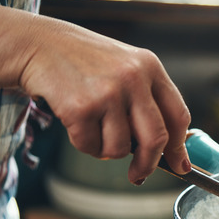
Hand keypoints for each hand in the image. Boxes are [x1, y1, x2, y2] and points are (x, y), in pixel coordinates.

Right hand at [18, 16, 191, 184]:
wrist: (39, 44)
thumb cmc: (85, 62)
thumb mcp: (126, 67)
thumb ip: (147, 101)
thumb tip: (167, 150)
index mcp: (150, 67)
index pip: (178, 116)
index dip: (180, 147)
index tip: (179, 166)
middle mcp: (133, 78)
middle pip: (156, 139)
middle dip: (148, 164)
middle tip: (139, 174)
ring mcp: (108, 92)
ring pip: (120, 148)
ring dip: (107, 149)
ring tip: (94, 127)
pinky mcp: (81, 107)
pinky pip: (92, 146)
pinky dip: (85, 144)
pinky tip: (77, 122)